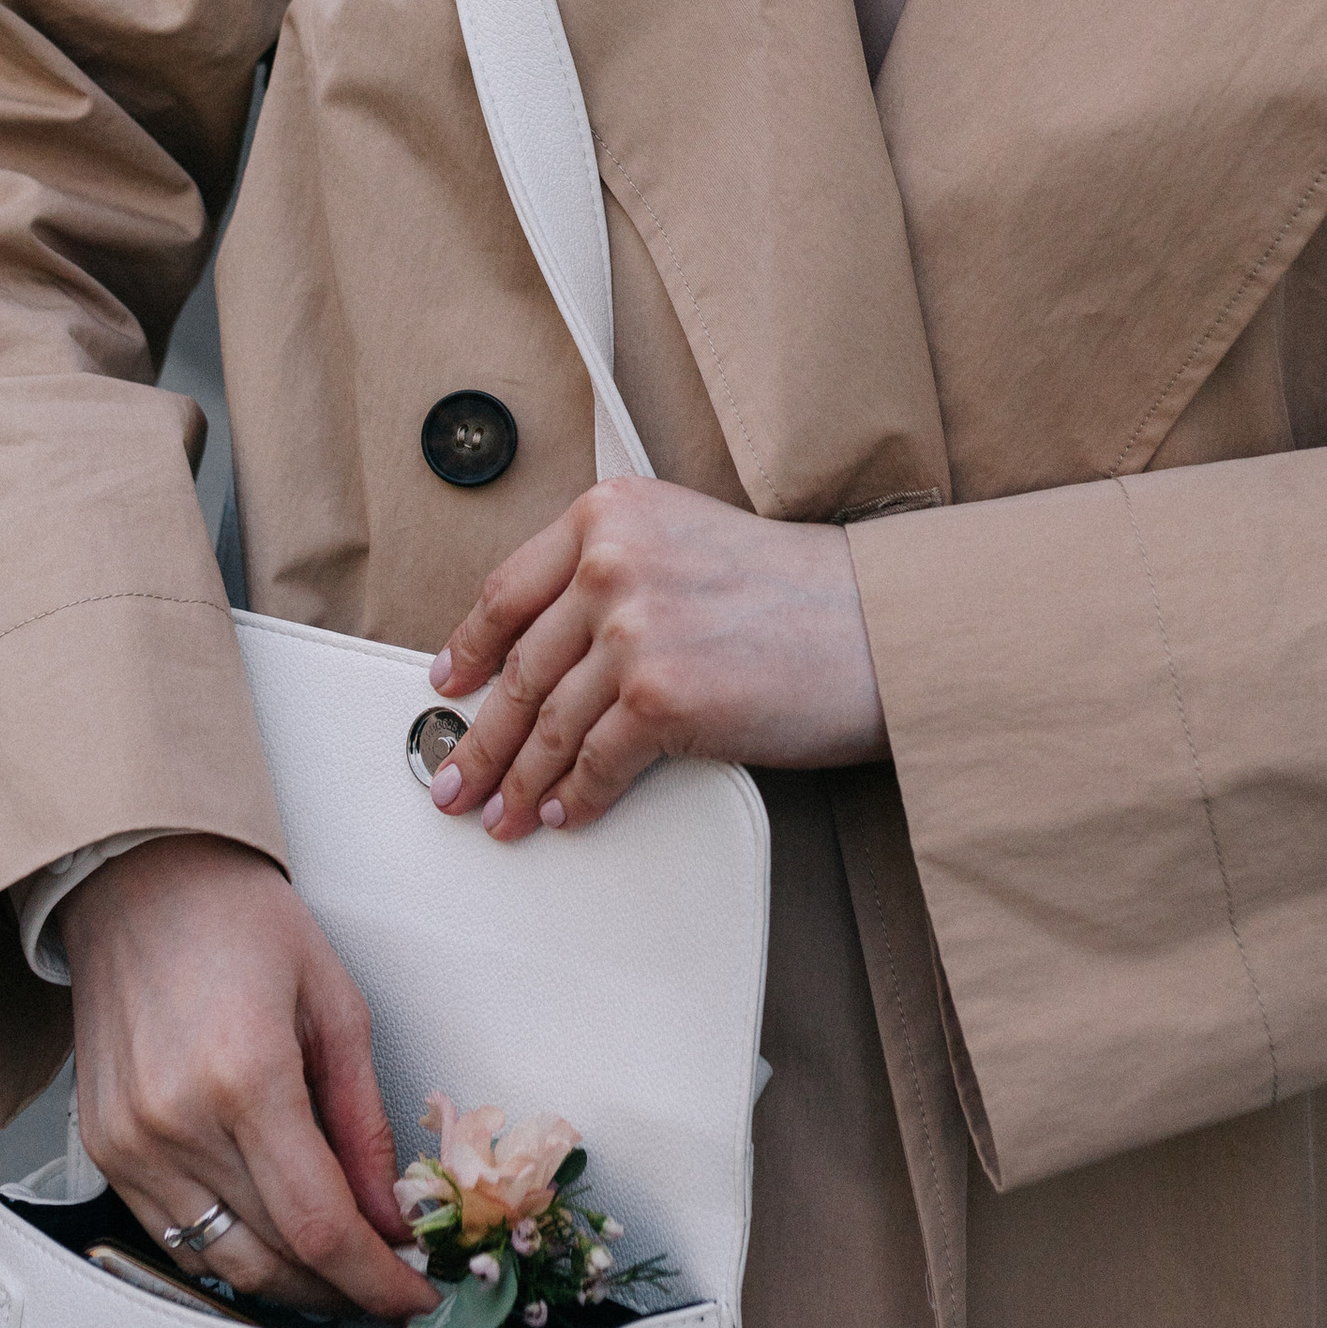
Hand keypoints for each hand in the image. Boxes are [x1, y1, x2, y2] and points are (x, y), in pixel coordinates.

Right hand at [61, 832, 433, 1319]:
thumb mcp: (336, 1003)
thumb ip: (365, 1122)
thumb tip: (392, 1214)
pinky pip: (175, 1236)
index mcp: (246, 1077)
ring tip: (343, 1269)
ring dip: (292, 1284)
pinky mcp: (104, 1151)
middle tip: (393, 1284)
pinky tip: (275, 1237)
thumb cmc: (237, 919)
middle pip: (275, 1258)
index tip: (417, 1295)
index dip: (378, 1279)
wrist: (138, 880)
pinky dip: (232, 1252)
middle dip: (346, 1288)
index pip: (321, 1226)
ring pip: (224, 1262)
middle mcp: (177, 1122)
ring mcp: (130, 1144)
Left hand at [430, 478, 885, 842]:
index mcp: (610, 515)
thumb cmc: (800, 590)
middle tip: (451, 775)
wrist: (876, 625)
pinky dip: (575, 797)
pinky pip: (596, 763)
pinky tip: (564, 812)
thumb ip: (617, 572)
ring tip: (498, 812)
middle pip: (520, 667)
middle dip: (478, 736)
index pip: (508, 589)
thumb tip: (549, 651)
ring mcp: (632, 631)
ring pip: (549, 724)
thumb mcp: (688, 541)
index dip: (469, 648)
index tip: (450, 683)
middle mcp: (611, 563)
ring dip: (517, 780)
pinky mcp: (660, 698)